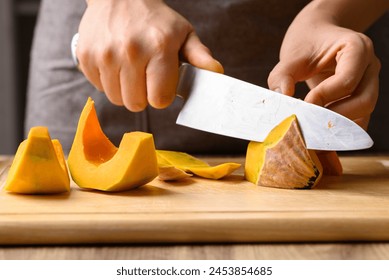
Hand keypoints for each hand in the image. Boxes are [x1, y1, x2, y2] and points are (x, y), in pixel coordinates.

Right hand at [77, 0, 222, 111]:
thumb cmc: (155, 19)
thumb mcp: (183, 33)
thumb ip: (199, 55)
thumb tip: (216, 72)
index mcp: (159, 48)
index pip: (159, 99)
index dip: (161, 95)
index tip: (161, 84)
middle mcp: (130, 52)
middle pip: (136, 103)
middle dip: (143, 96)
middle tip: (145, 77)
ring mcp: (105, 55)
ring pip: (116, 99)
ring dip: (125, 91)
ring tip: (131, 70)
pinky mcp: (86, 57)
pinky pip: (99, 88)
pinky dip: (109, 82)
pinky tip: (116, 65)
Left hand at [268, 21, 379, 129]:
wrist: (317, 35)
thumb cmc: (306, 42)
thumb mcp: (291, 55)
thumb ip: (283, 75)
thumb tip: (282, 98)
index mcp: (357, 47)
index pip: (346, 80)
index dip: (324, 96)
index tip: (303, 103)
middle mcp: (370, 65)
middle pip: (364, 100)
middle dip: (335, 115)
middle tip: (308, 120)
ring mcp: (370, 82)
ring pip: (365, 113)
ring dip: (338, 124)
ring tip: (312, 125)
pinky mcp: (362, 96)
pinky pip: (359, 118)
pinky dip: (341, 127)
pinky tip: (319, 128)